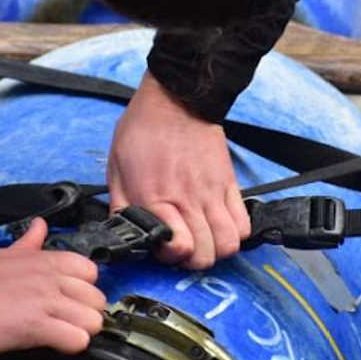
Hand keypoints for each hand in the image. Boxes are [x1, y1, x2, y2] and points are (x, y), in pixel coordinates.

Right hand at [0, 219, 105, 357]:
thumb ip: (26, 243)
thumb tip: (39, 226)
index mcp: (44, 260)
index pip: (90, 270)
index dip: (83, 288)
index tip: (71, 298)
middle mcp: (51, 279)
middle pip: (97, 298)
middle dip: (86, 313)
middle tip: (67, 321)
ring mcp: (47, 302)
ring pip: (93, 320)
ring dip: (81, 331)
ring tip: (63, 335)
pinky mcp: (37, 327)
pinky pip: (77, 340)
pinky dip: (71, 346)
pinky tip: (57, 345)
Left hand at [107, 71, 249, 269]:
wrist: (177, 99)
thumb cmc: (142, 131)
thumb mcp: (116, 169)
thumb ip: (121, 206)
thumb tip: (125, 234)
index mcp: (156, 198)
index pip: (178, 249)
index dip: (170, 257)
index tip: (163, 247)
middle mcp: (188, 200)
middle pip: (206, 256)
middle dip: (193, 260)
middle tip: (183, 247)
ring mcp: (213, 193)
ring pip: (229, 244)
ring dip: (216, 250)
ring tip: (203, 239)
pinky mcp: (229, 184)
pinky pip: (244, 224)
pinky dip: (235, 233)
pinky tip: (219, 225)